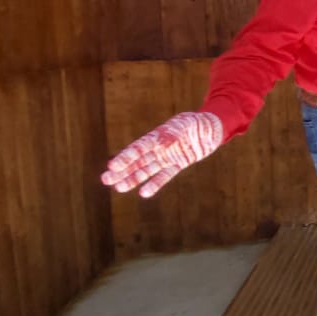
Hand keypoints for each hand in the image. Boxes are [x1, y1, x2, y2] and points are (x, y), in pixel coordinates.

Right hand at [101, 111, 222, 197]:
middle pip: (138, 160)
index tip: (112, 165)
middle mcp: (159, 147)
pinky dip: (155, 184)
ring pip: (146, 170)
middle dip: (122, 170)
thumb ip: (172, 133)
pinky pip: (164, 176)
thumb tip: (159, 142)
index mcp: (157, 135)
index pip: (139, 147)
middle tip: (105, 179)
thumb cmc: (195, 122)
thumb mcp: (184, 124)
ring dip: (132, 179)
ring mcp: (167, 157)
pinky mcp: (177, 164)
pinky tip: (144, 193)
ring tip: (118, 188)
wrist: (211, 128)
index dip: (127, 157)